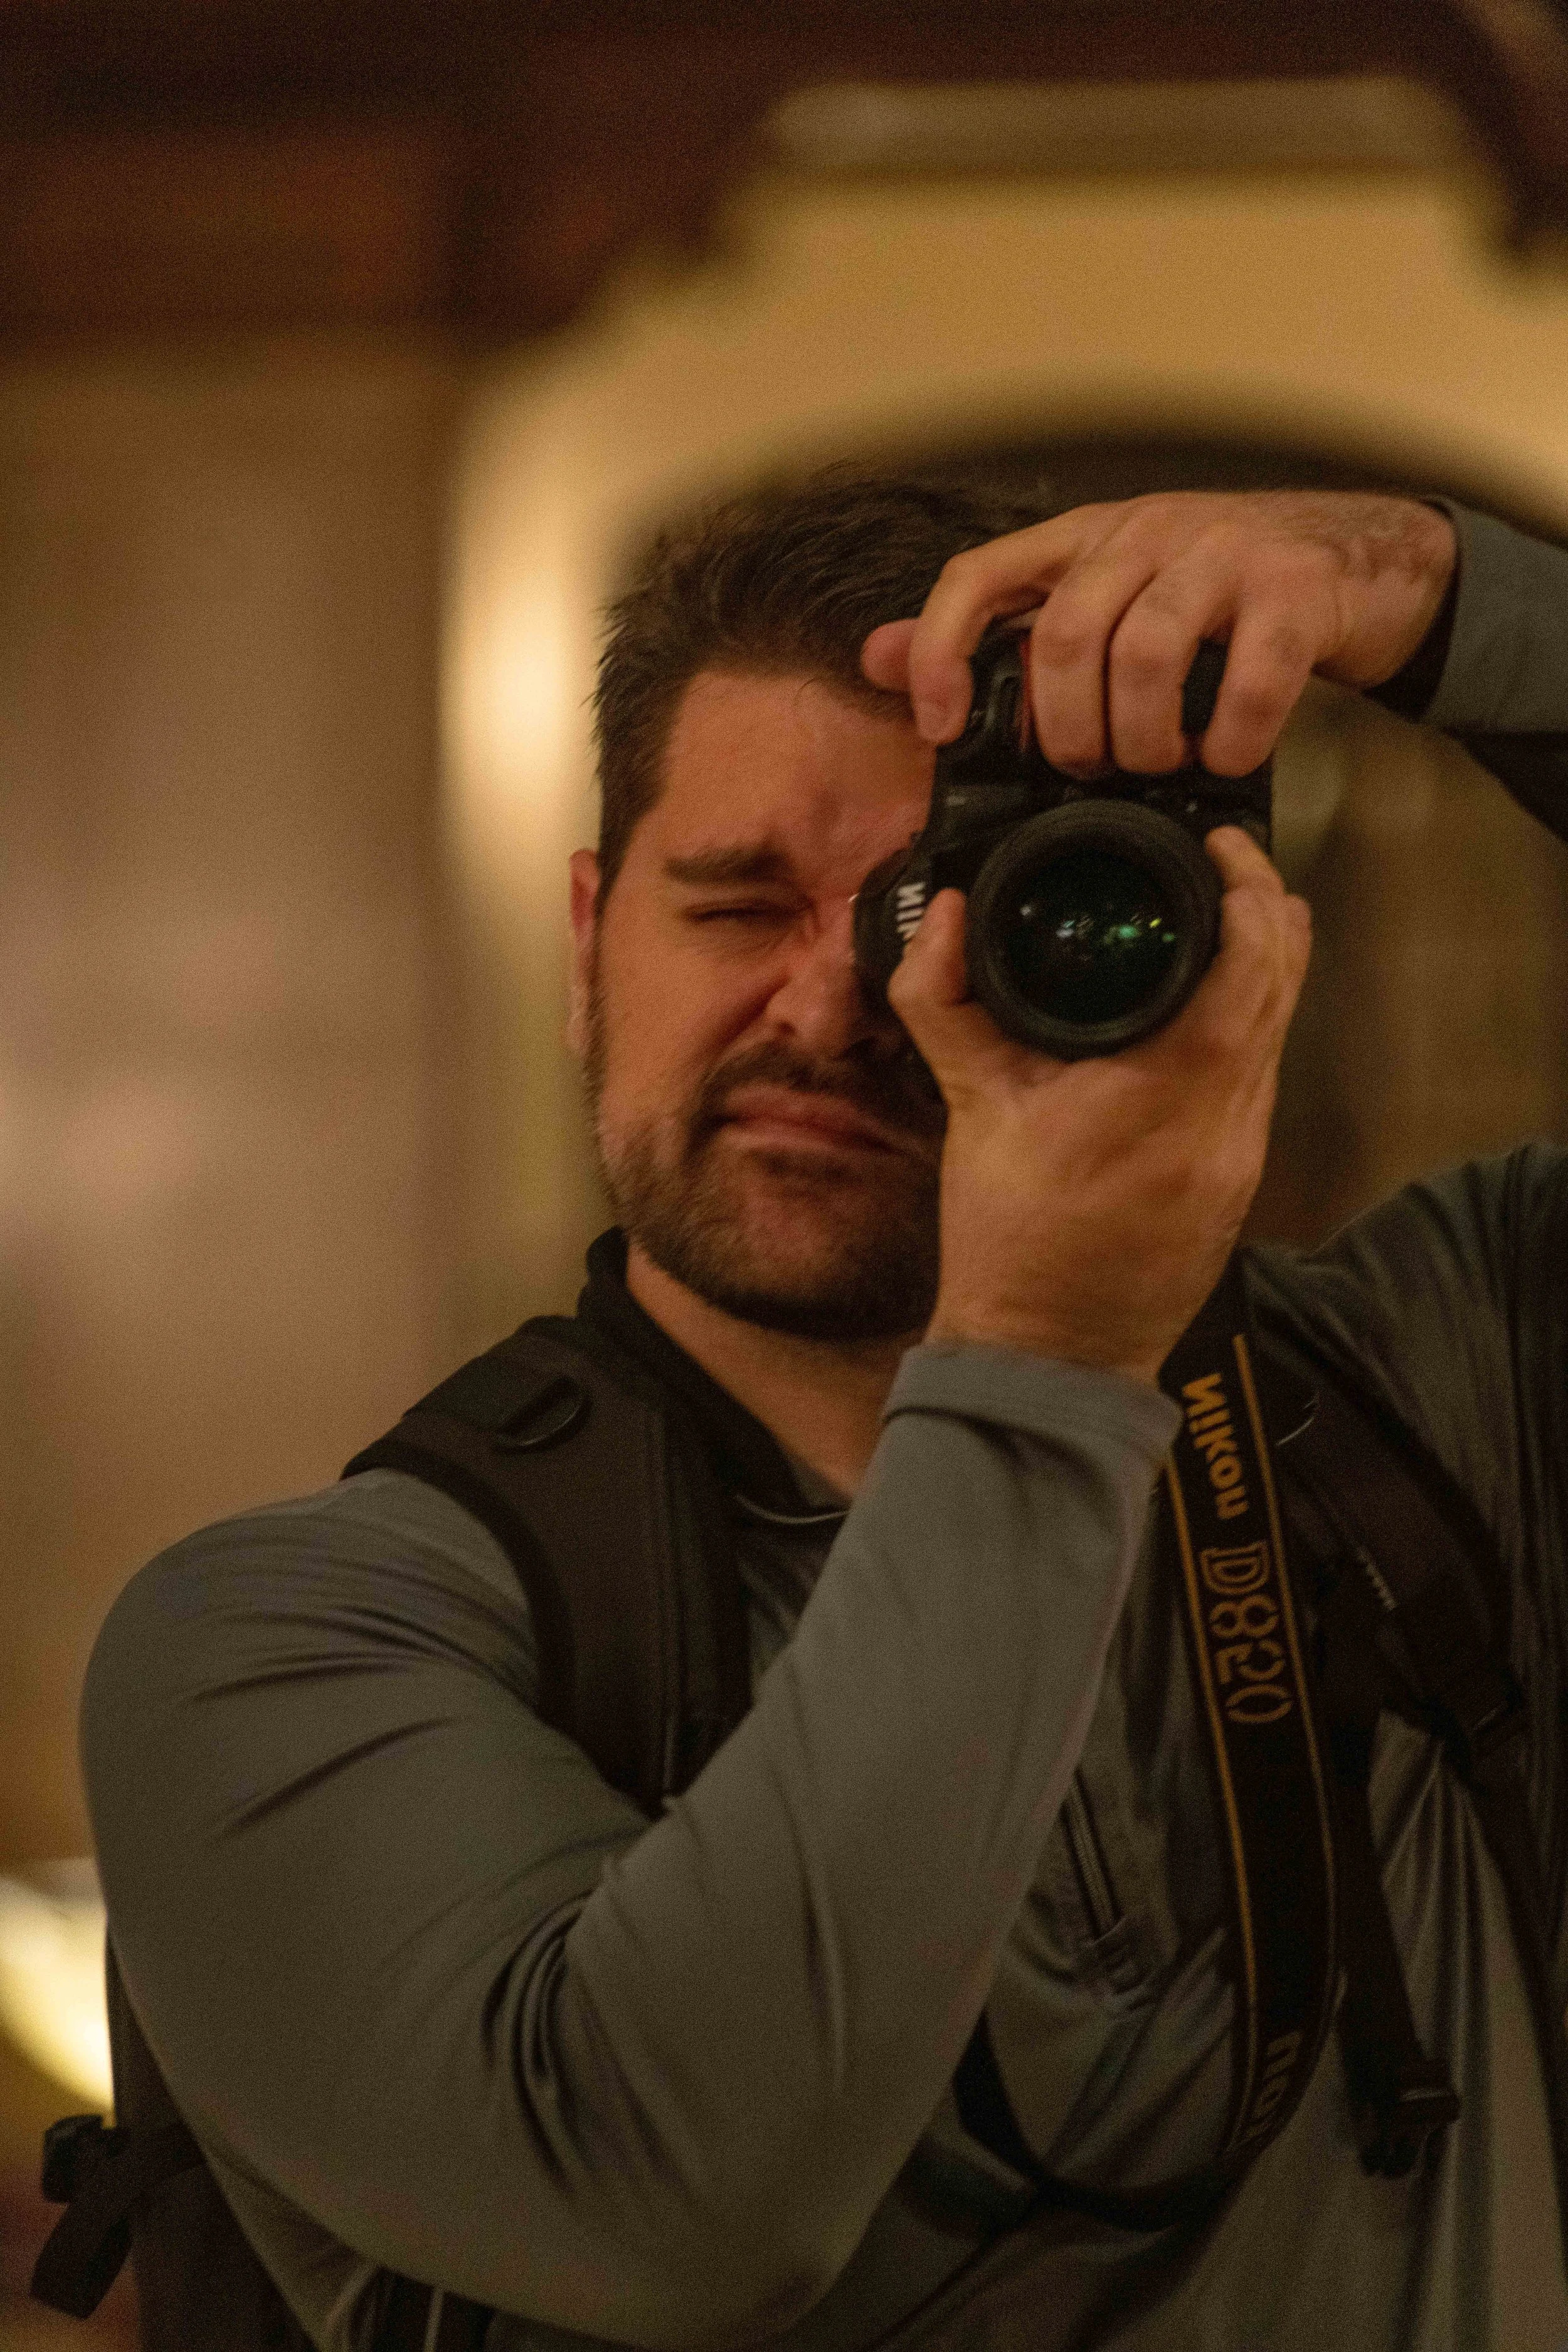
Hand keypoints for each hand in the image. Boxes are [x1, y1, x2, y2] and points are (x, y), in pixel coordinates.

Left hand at [862, 490, 1456, 777]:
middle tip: (1085, 768)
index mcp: (1084, 537)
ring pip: (1147, 655)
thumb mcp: (1103, 593)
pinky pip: (1248, 681)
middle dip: (1064, 727)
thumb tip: (876, 657)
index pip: (978, 576)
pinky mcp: (1294, 593)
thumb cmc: (1218, 590)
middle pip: (1065, 634)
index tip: (942, 728)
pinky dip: (1230, 739)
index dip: (942, 653)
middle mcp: (1144, 533)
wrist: (1358, 555)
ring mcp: (1223, 555)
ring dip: (1140, 736)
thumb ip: (1000, 627)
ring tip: (1155, 765)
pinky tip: (1225, 756)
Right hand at [887, 828, 1311, 1384]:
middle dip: (1267, 908)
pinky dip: (1247, 1017)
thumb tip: (938, 913)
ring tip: (1216, 912)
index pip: (1249, 966)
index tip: (1219, 847)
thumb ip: (944, 1003)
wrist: (1049, 1357)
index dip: (1248, 891)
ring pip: (1283, 1026)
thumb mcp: (969, 1112)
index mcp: (1162, 1097)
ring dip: (1263, 961)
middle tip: (1222, 861)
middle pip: (1287, 985)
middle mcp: (1225, 1124)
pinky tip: (1203, 1000)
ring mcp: (1242, 1154)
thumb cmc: (1008, 1245)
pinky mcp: (1241, 1175)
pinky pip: (1262, 1069)